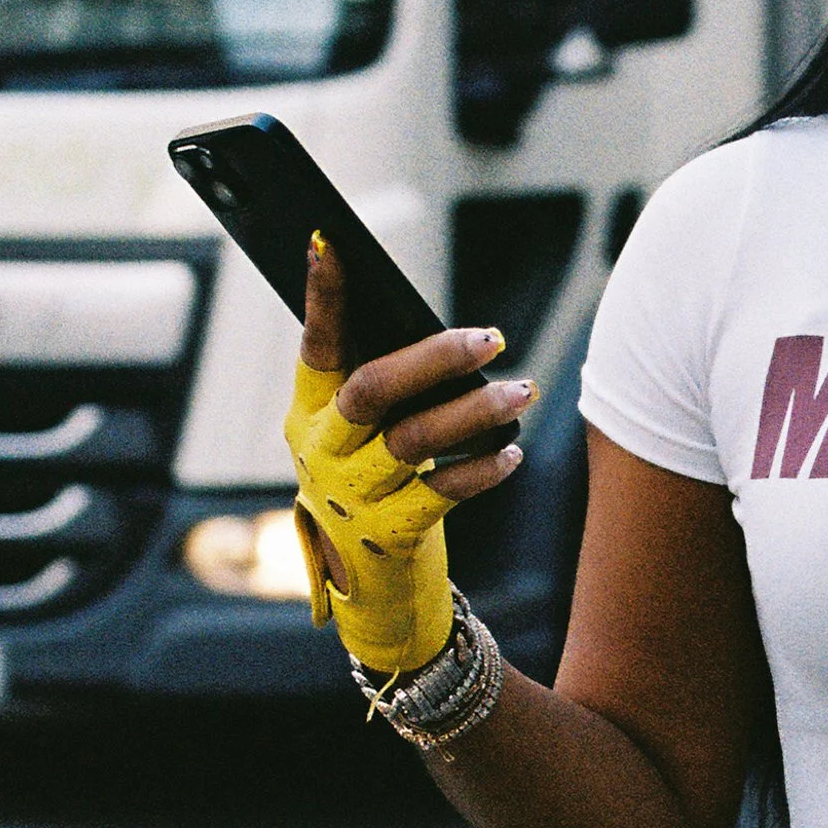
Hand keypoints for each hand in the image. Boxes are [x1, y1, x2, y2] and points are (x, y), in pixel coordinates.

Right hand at [287, 234, 533, 673]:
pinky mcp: (392, 532)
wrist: (364, 584)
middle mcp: (323, 451)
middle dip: (431, 358)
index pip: (315, 346)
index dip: (321, 297)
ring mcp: (354, 495)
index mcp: (306, 413)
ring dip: (474, 410)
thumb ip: (378, 389)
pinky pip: (445, 493)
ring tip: (521, 390)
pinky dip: (483, 467)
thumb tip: (442, 337)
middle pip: (372, 390)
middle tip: (489, 337)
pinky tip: (512, 449)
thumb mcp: (354, 434)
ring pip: (415, 440)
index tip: (327, 242)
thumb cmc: (368, 483)